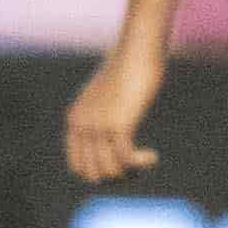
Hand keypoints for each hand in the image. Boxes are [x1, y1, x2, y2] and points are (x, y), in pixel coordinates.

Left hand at [64, 44, 166, 183]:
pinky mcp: (118, 124)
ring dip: (130, 172)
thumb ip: (101, 113)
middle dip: (116, 177)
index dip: (100, 174)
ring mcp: (98, 125)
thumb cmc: (127, 69)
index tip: (121, 168)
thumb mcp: (107, 93)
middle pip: (95, 173)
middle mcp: (82, 125)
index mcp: (75, 119)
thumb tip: (110, 136)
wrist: (137, 50)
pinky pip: (126, 159)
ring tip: (145, 161)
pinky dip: (141, 163)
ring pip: (111, 170)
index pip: (78, 166)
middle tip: (135, 169)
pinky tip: (152, 158)